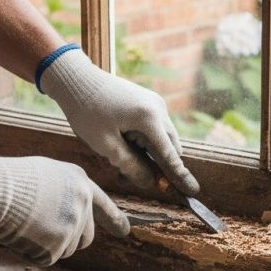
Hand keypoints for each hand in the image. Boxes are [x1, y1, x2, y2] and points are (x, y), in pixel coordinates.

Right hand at [0, 150, 128, 265]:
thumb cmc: (11, 180)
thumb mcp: (48, 174)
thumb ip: (64, 192)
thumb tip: (66, 209)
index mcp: (81, 183)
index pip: (104, 206)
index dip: (115, 220)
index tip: (125, 230)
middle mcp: (83, 204)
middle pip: (86, 237)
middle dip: (70, 240)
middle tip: (44, 233)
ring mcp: (73, 226)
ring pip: (66, 250)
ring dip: (49, 245)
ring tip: (26, 225)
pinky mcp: (58, 246)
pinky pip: (47, 258)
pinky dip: (33, 252)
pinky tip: (21, 234)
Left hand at [41, 48, 199, 195]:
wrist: (77, 79)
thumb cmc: (87, 110)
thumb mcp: (105, 144)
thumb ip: (130, 165)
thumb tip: (149, 182)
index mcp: (149, 118)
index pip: (170, 155)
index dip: (179, 176)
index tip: (192, 191)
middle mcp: (158, 109)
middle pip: (171, 147)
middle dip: (158, 167)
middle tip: (128, 178)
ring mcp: (155, 103)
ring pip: (163, 139)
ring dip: (149, 155)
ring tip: (118, 162)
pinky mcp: (148, 102)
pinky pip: (154, 128)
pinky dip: (144, 142)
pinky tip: (123, 146)